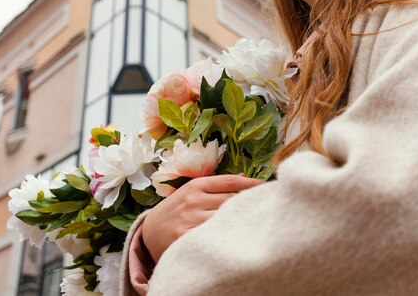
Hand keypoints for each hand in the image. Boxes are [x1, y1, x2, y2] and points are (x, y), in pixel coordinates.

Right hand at [142, 174, 263, 262]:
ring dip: (242, 218)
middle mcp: (194, 200)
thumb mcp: (191, 192)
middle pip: (231, 199)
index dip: (251, 183)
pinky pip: (214, 235)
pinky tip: (240, 236)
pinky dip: (228, 234)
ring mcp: (190, 220)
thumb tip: (245, 177)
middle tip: (268, 203)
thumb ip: (215, 186)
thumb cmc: (176, 210)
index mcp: (196, 185)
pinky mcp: (187, 239)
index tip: (266, 186)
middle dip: (250, 202)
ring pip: (225, 217)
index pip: (230, 181)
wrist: (148, 233)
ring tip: (259, 220)